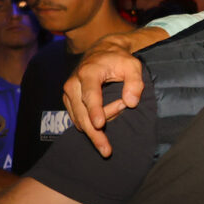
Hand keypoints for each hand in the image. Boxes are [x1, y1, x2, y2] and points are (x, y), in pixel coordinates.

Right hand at [62, 30, 163, 156]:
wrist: (101, 52)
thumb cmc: (118, 59)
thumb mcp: (132, 65)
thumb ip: (135, 83)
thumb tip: (131, 103)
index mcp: (88, 73)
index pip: (90, 95)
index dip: (95, 111)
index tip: (100, 125)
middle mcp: (73, 84)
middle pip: (81, 114)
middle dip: (94, 133)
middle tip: (107, 151)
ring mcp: (68, 93)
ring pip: (79, 119)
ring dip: (97, 127)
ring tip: (120, 111)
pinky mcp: (69, 101)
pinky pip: (78, 119)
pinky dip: (92, 123)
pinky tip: (107, 119)